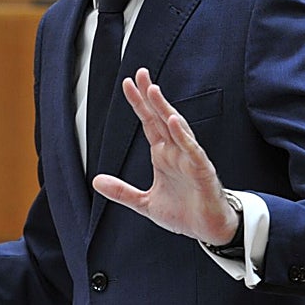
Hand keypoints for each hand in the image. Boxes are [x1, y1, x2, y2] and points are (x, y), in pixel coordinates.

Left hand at [92, 68, 238, 244]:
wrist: (208, 230)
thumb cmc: (184, 212)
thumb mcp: (145, 203)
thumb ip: (122, 192)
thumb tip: (96, 182)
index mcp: (163, 155)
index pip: (149, 123)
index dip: (139, 104)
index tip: (128, 84)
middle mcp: (176, 152)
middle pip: (162, 118)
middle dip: (151, 96)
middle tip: (140, 73)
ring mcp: (190, 159)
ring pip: (177, 128)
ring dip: (165, 109)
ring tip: (153, 91)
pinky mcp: (202, 172)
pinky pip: (192, 151)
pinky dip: (184, 136)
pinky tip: (174, 122)